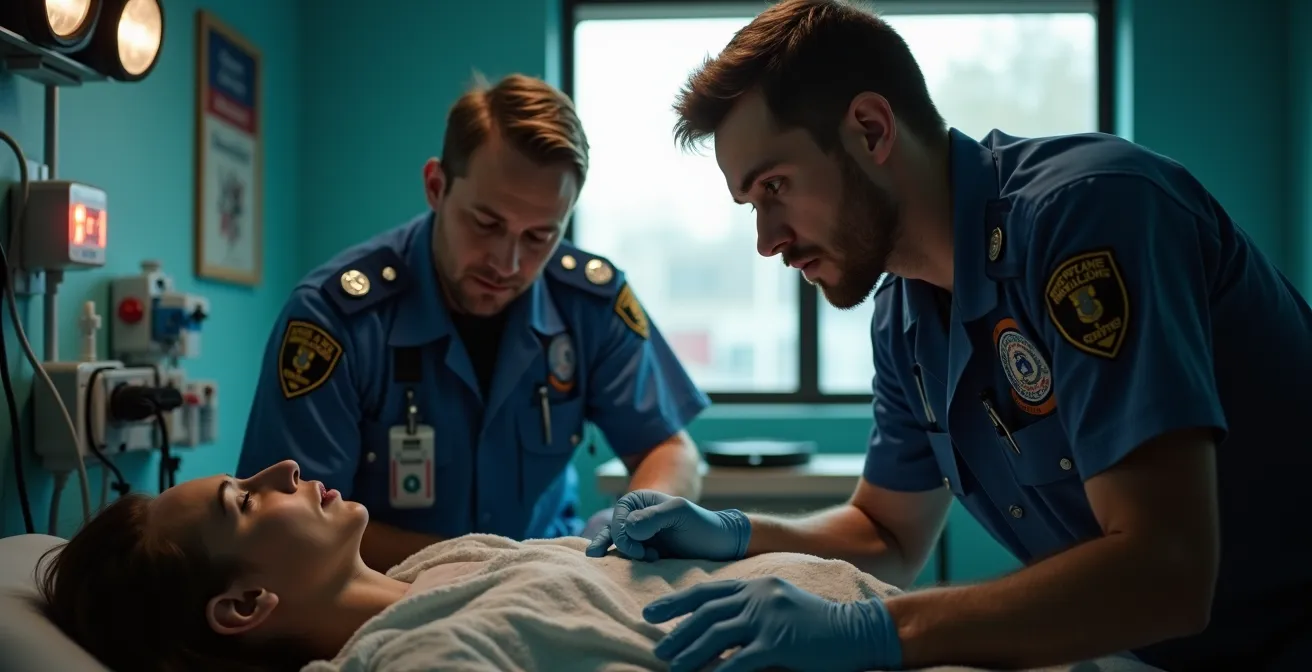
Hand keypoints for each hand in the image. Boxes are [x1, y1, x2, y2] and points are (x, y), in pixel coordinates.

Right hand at [584, 489, 749, 561]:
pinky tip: (642, 570)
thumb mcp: (681, 513)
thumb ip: (654, 516)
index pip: (618, 518)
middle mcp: (635, 517)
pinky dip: (627, 567)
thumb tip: (629, 528)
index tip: (642, 551)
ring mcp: (638, 538)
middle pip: (612, 533)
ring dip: (624, 559)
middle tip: (642, 558)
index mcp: (639, 501)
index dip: (624, 536)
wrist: (720, 547)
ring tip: (648, 562)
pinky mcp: (643, 555)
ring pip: (615, 548)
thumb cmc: (704, 525)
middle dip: (623, 548)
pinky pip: (625, 561)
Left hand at [643, 577, 901, 671]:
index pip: (707, 591)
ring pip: (717, 634)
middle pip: (706, 613)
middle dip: (678, 631)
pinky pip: (740, 660)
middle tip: (658, 649)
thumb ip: (750, 608)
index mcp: (756, 585)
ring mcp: (769, 617)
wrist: (856, 631)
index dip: (676, 602)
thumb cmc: (816, 624)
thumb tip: (715, 625)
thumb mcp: (779, 604)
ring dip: (691, 653)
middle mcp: (759, 596)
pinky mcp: (779, 642)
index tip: (650, 612)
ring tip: (673, 667)